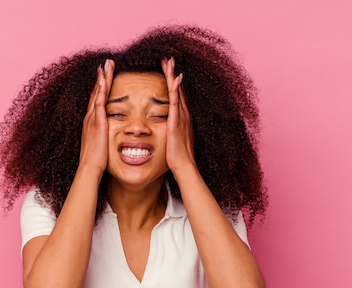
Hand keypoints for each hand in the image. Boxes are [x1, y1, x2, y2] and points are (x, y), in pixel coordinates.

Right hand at [79, 59, 114, 172]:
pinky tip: (105, 78)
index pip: (96, 101)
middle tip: (105, 64)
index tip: (104, 77)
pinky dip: (102, 89)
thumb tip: (108, 141)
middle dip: (100, 78)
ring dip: (102, 78)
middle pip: (96, 93)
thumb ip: (104, 140)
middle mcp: (89, 118)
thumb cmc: (96, 162)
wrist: (90, 168)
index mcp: (91, 123)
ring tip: (107, 64)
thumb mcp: (100, 147)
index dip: (100, 88)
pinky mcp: (97, 122)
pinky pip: (100, 101)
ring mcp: (92, 119)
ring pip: (98, 93)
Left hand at [161, 57, 195, 172]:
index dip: (172, 81)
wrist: (183, 166)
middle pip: (177, 88)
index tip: (168, 70)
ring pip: (177, 91)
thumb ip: (172, 132)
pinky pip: (175, 102)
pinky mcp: (177, 122)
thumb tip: (169, 130)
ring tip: (169, 61)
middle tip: (168, 58)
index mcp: (181, 118)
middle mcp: (183, 114)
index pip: (176, 95)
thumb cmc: (177, 156)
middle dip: (172, 73)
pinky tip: (174, 78)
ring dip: (173, 76)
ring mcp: (181, 117)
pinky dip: (175, 89)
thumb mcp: (174, 140)